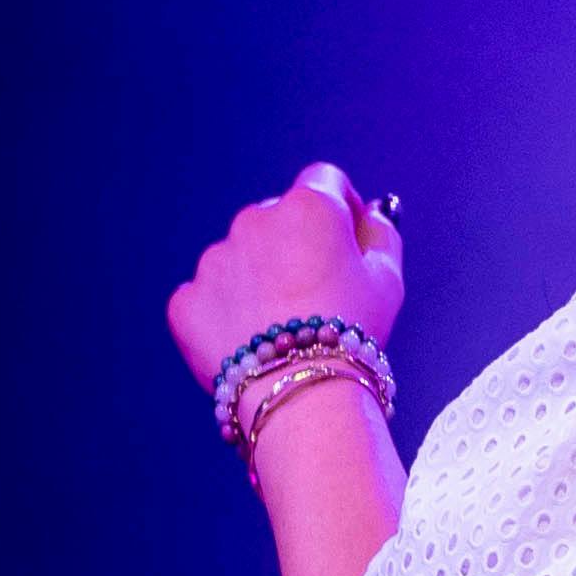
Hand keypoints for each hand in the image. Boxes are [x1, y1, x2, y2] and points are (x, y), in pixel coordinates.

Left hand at [168, 162, 406, 392]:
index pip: (325, 181)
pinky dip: (226, 313)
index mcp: (308, 208)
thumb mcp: (388, 280)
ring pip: (240, 258)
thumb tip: (370, 216)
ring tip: (281, 328)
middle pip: (278, 219)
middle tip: (316, 296)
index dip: (341, 207)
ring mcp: (214, 260)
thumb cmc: (352, 335)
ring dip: (259, 279)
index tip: (346, 240)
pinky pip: (208, 297)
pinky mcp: (187, 300)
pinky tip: (251, 342)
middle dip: (295, 246)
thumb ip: (380, 235)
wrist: (300, 394)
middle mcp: (255, 220)